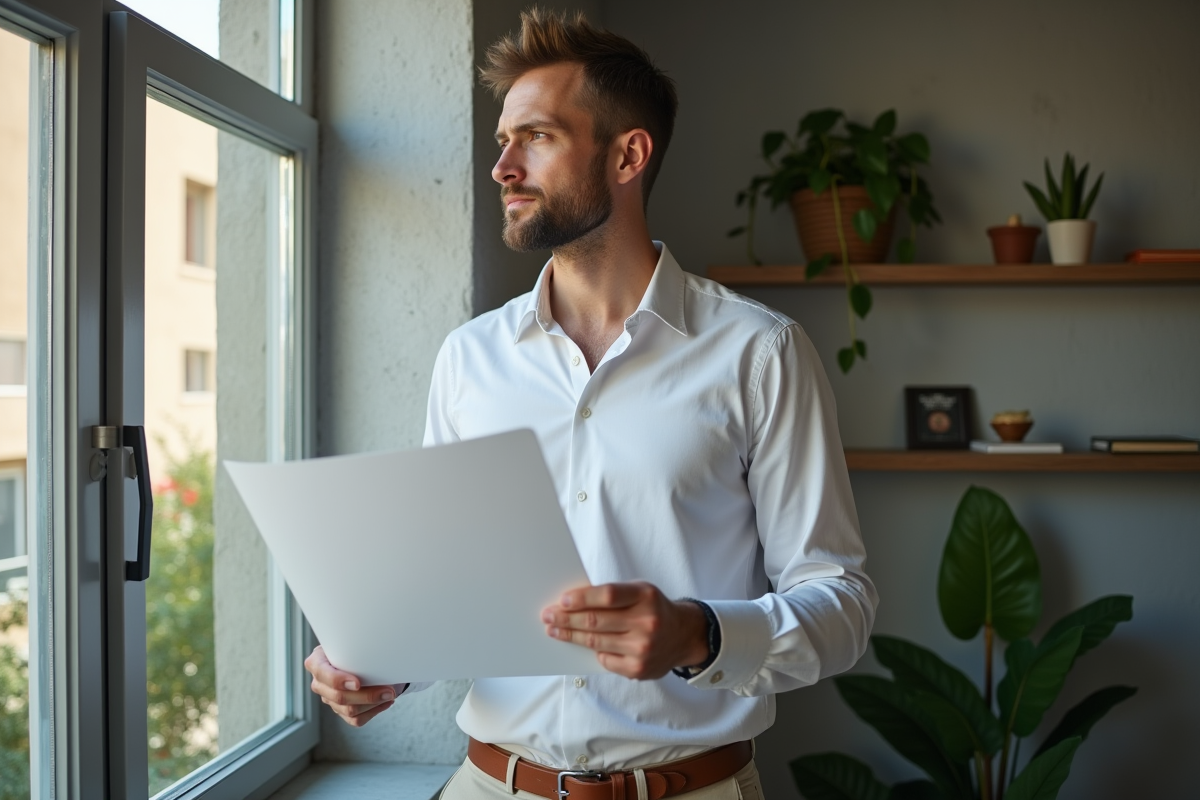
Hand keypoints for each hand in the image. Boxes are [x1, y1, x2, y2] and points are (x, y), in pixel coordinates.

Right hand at [304, 644, 404, 726]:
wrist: (354, 655)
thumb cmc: (351, 646)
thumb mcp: (348, 640)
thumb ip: (354, 644)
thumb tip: (377, 643)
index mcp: (316, 662)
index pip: (323, 674)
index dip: (338, 680)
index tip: (357, 683)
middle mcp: (320, 683)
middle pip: (339, 697)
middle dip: (367, 695)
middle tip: (388, 690)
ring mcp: (329, 698)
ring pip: (349, 711)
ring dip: (373, 704)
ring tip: (390, 694)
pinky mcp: (339, 711)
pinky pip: (356, 719)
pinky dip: (373, 712)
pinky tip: (385, 702)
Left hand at [542, 582, 708, 679]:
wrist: (683, 636)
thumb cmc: (653, 609)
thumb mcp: (640, 592)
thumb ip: (612, 596)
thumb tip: (572, 603)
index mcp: (646, 596)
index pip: (607, 596)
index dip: (581, 598)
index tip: (562, 601)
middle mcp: (646, 623)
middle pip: (596, 621)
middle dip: (566, 619)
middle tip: (548, 617)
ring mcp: (643, 648)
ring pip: (596, 642)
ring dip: (571, 636)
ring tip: (554, 631)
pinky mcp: (638, 669)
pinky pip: (605, 660)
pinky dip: (593, 651)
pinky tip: (583, 645)